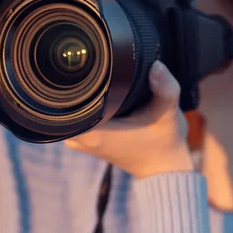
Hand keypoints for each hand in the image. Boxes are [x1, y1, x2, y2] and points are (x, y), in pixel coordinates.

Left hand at [64, 61, 193, 178]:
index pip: (65, 100)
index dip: (73, 78)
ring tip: (101, 79)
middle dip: (81, 82)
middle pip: (64, 100)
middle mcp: (81, 138)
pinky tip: (103, 93)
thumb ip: (164, 88)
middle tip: (99, 67)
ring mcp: (80, 141)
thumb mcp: (168, 113)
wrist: (163, 168)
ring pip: (69, 107)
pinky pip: (76, 115)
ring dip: (84, 93)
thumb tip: (156, 65)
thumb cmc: (164, 141)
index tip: (87, 64)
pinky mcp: (86, 139)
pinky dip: (88, 103)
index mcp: (94, 133)